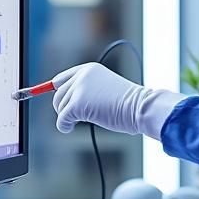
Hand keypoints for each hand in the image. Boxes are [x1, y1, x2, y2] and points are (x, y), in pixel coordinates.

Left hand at [52, 63, 184, 139]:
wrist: (140, 107)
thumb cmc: (128, 103)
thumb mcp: (105, 89)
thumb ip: (86, 91)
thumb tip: (64, 103)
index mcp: (89, 69)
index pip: (61, 79)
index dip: (57, 91)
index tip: (59, 101)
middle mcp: (82, 76)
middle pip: (58, 94)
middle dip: (63, 107)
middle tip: (73, 117)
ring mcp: (79, 89)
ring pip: (60, 107)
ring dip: (67, 117)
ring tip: (80, 121)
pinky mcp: (77, 104)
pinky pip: (62, 118)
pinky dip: (63, 126)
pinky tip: (69, 128)